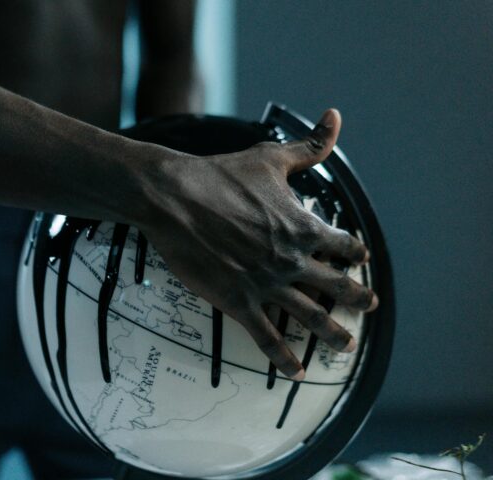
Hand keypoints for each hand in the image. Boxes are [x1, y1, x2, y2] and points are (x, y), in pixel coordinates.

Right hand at [139, 109, 377, 379]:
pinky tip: (294, 372)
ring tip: (346, 346)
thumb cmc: (221, 175)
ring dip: (332, 334)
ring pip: (310, 317)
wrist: (173, 197)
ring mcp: (266, 284)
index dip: (355, 253)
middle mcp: (292, 260)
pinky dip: (283, 358)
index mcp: (303, 227)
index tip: (360, 260)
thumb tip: (335, 116)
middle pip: (338, 287)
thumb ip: (309, 146)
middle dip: (357, 298)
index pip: (344, 246)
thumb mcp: (270, 157)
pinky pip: (267, 337)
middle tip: (368, 306)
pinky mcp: (238, 301)